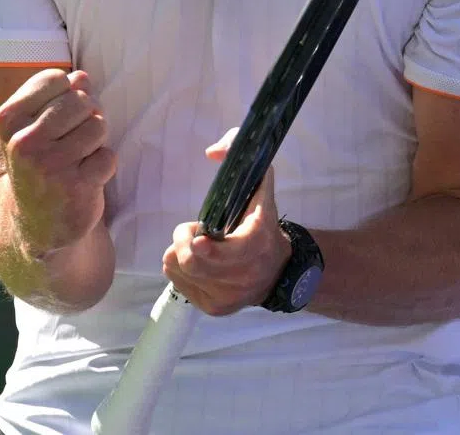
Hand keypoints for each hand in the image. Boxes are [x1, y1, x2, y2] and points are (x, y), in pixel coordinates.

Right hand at [0, 68, 115, 258]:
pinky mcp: (76, 188)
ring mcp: (50, 167)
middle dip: (86, 116)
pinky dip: (103, 166)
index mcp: (8, 119)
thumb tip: (82, 77)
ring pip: (98, 124)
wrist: (36, 224)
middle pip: (81, 100)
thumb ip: (57, 94)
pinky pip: (108, 156)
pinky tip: (84, 180)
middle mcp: (24, 143)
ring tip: (77, 160)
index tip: (54, 121)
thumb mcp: (34, 124)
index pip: (56, 79)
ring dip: (95, 141)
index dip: (66, 94)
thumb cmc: (39, 162)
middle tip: (70, 142)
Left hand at [162, 128, 291, 316]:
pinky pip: (179, 284)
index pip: (215, 254)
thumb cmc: (264, 226)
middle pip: (189, 262)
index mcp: (254, 246)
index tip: (199, 232)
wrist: (280, 272)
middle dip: (182, 241)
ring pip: (179, 272)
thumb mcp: (261, 191)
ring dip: (181, 254)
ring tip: (199, 248)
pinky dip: (182, 270)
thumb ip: (243, 161)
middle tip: (194, 231)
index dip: (198, 241)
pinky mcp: (213, 309)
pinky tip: (201, 263)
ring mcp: (225, 297)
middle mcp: (240, 277)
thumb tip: (212, 151)